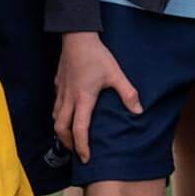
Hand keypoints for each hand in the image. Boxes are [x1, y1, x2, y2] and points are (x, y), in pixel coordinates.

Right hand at [54, 31, 141, 163]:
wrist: (77, 37)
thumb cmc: (97, 56)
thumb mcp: (116, 74)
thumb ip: (127, 93)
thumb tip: (138, 111)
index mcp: (83, 99)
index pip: (79, 129)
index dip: (81, 147)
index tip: (85, 158)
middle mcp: (68, 99)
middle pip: (61, 129)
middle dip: (68, 143)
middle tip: (77, 151)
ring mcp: (60, 92)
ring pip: (55, 118)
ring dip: (62, 131)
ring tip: (71, 137)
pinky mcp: (57, 85)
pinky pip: (56, 107)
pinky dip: (60, 117)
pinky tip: (69, 115)